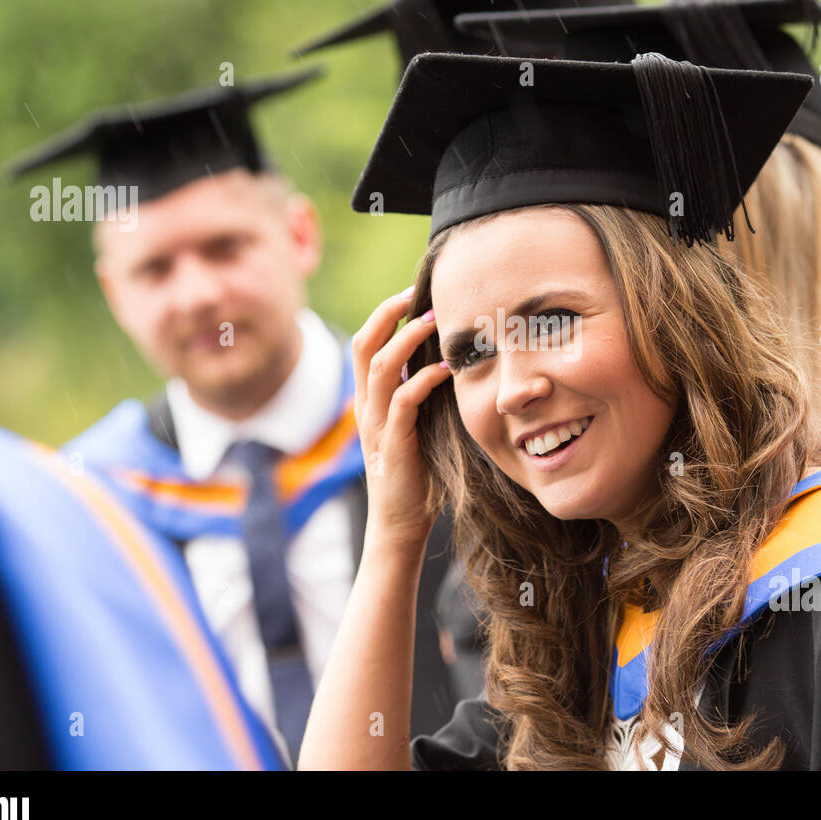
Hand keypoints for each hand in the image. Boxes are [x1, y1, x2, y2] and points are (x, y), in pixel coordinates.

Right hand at [351, 286, 451, 556]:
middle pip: (364, 345)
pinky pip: (402, 402)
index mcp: (370, 401)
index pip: (366, 344)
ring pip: (380, 367)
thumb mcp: (419, 427)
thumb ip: (425, 399)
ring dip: (407, 339)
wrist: (401, 527)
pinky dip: (423, 380)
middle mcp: (367, 407)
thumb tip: (456, 364)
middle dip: (388, 314)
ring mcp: (377, 425)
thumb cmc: (417, 477)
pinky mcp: (394, 444)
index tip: (414, 293)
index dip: (385, 314)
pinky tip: (447, 370)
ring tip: (435, 319)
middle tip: (418, 293)